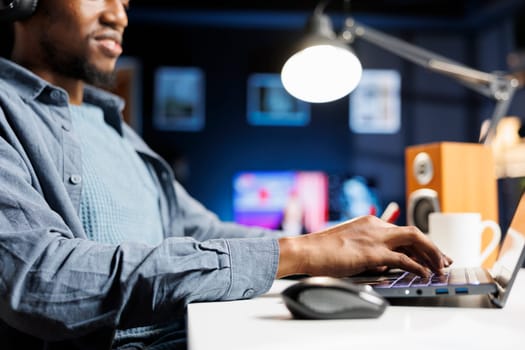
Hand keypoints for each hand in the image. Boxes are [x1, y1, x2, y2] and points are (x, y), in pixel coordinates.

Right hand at [277, 215, 451, 277]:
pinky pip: (403, 258)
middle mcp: (375, 225)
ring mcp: (375, 237)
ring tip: (440, 268)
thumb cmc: (323, 251)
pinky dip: (418, 266)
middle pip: (413, 232)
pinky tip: (425, 274)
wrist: (307, 250)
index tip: (430, 254)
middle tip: (444, 261)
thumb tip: (386, 267)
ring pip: (414, 240)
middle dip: (433, 247)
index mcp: (370, 222)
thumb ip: (371, 253)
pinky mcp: (372, 252)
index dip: (420, 243)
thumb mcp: (351, 247)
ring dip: (431, 254)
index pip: (402, 231)